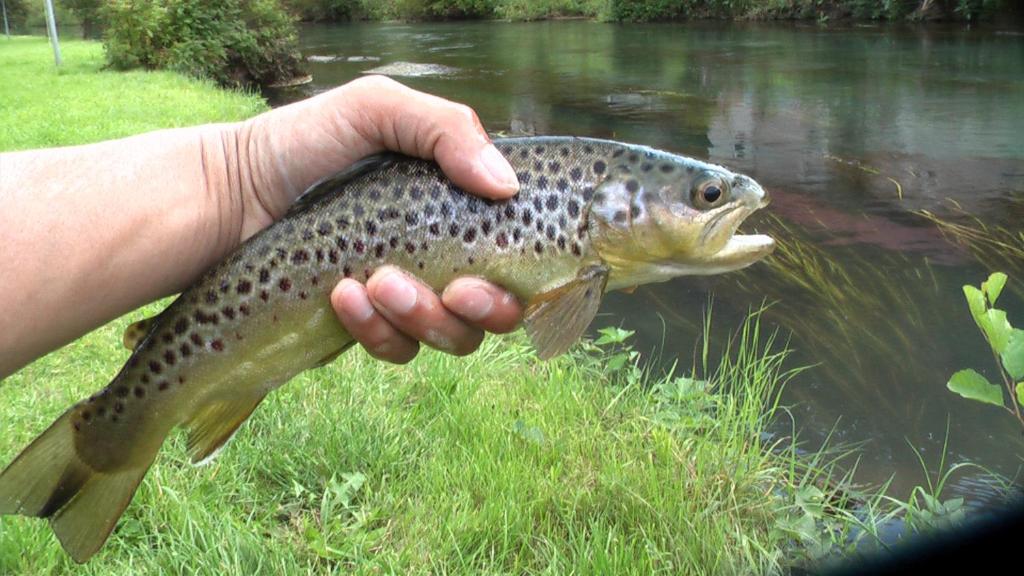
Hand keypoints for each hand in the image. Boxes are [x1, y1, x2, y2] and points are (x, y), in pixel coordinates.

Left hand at [240, 77, 522, 361]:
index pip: (522, 250)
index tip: (500, 263)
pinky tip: (341, 296)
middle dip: (486, 307)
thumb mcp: (374, 110)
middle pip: (502, 309)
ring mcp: (408, 297)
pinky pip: (397, 349)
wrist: (228, 196)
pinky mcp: (368, 329)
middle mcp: (443, 256)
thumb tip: (507, 185)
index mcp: (458, 207)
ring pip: (454, 337)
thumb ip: (445, 129)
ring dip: (424, 317)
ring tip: (375, 282)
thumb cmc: (302, 144)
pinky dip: (376, 330)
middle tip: (456, 290)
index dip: (528, 271)